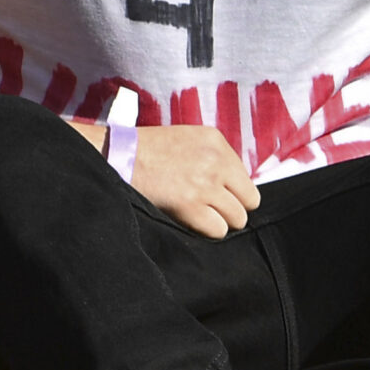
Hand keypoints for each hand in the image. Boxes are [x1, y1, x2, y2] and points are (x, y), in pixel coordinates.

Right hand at [112, 123, 261, 237]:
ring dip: (219, 221)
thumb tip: (236, 187)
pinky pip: (218, 230)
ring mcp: (205, 184)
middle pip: (249, 201)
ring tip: (199, 215)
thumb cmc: (150, 150)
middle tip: (210, 209)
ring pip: (237, 219)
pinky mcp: (190, 205)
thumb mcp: (189, 139)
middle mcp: (217, 161)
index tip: (215, 194)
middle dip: (231, 208)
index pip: (247, 180)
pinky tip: (190, 221)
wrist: (120, 157)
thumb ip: (216, 157)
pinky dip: (206, 231)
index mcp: (217, 142)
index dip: (232, 192)